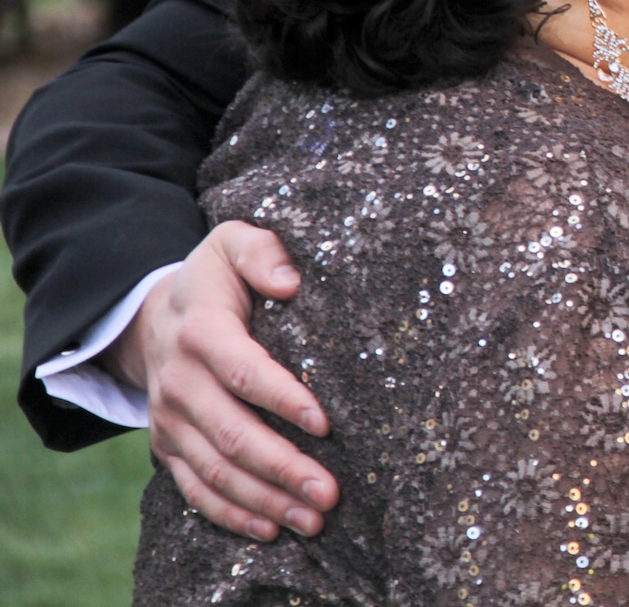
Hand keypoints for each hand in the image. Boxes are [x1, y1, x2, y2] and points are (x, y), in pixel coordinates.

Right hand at [108, 222, 339, 539]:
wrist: (155, 314)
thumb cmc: (217, 277)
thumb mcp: (233, 242)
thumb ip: (262, 251)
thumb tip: (291, 280)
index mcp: (202, 331)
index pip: (244, 371)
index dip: (284, 398)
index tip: (326, 423)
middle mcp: (180, 382)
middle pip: (233, 434)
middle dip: (283, 467)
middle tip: (330, 492)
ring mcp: (171, 420)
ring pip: (217, 470)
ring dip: (265, 499)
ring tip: (314, 519)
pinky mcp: (169, 446)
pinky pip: (196, 488)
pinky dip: (231, 513)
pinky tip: (270, 529)